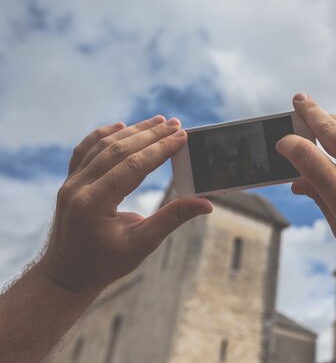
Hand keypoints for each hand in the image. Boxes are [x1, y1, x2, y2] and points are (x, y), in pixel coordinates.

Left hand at [39, 116, 212, 293]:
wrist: (67, 275)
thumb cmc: (106, 263)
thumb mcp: (142, 244)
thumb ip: (173, 218)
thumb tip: (206, 203)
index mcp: (93, 203)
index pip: (132, 165)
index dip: (160, 149)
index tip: (181, 136)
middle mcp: (77, 187)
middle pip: (118, 149)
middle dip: (150, 135)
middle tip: (176, 123)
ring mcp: (70, 182)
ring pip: (102, 146)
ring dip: (132, 131)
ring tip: (157, 121)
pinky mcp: (69, 182)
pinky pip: (85, 150)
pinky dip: (102, 135)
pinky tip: (121, 127)